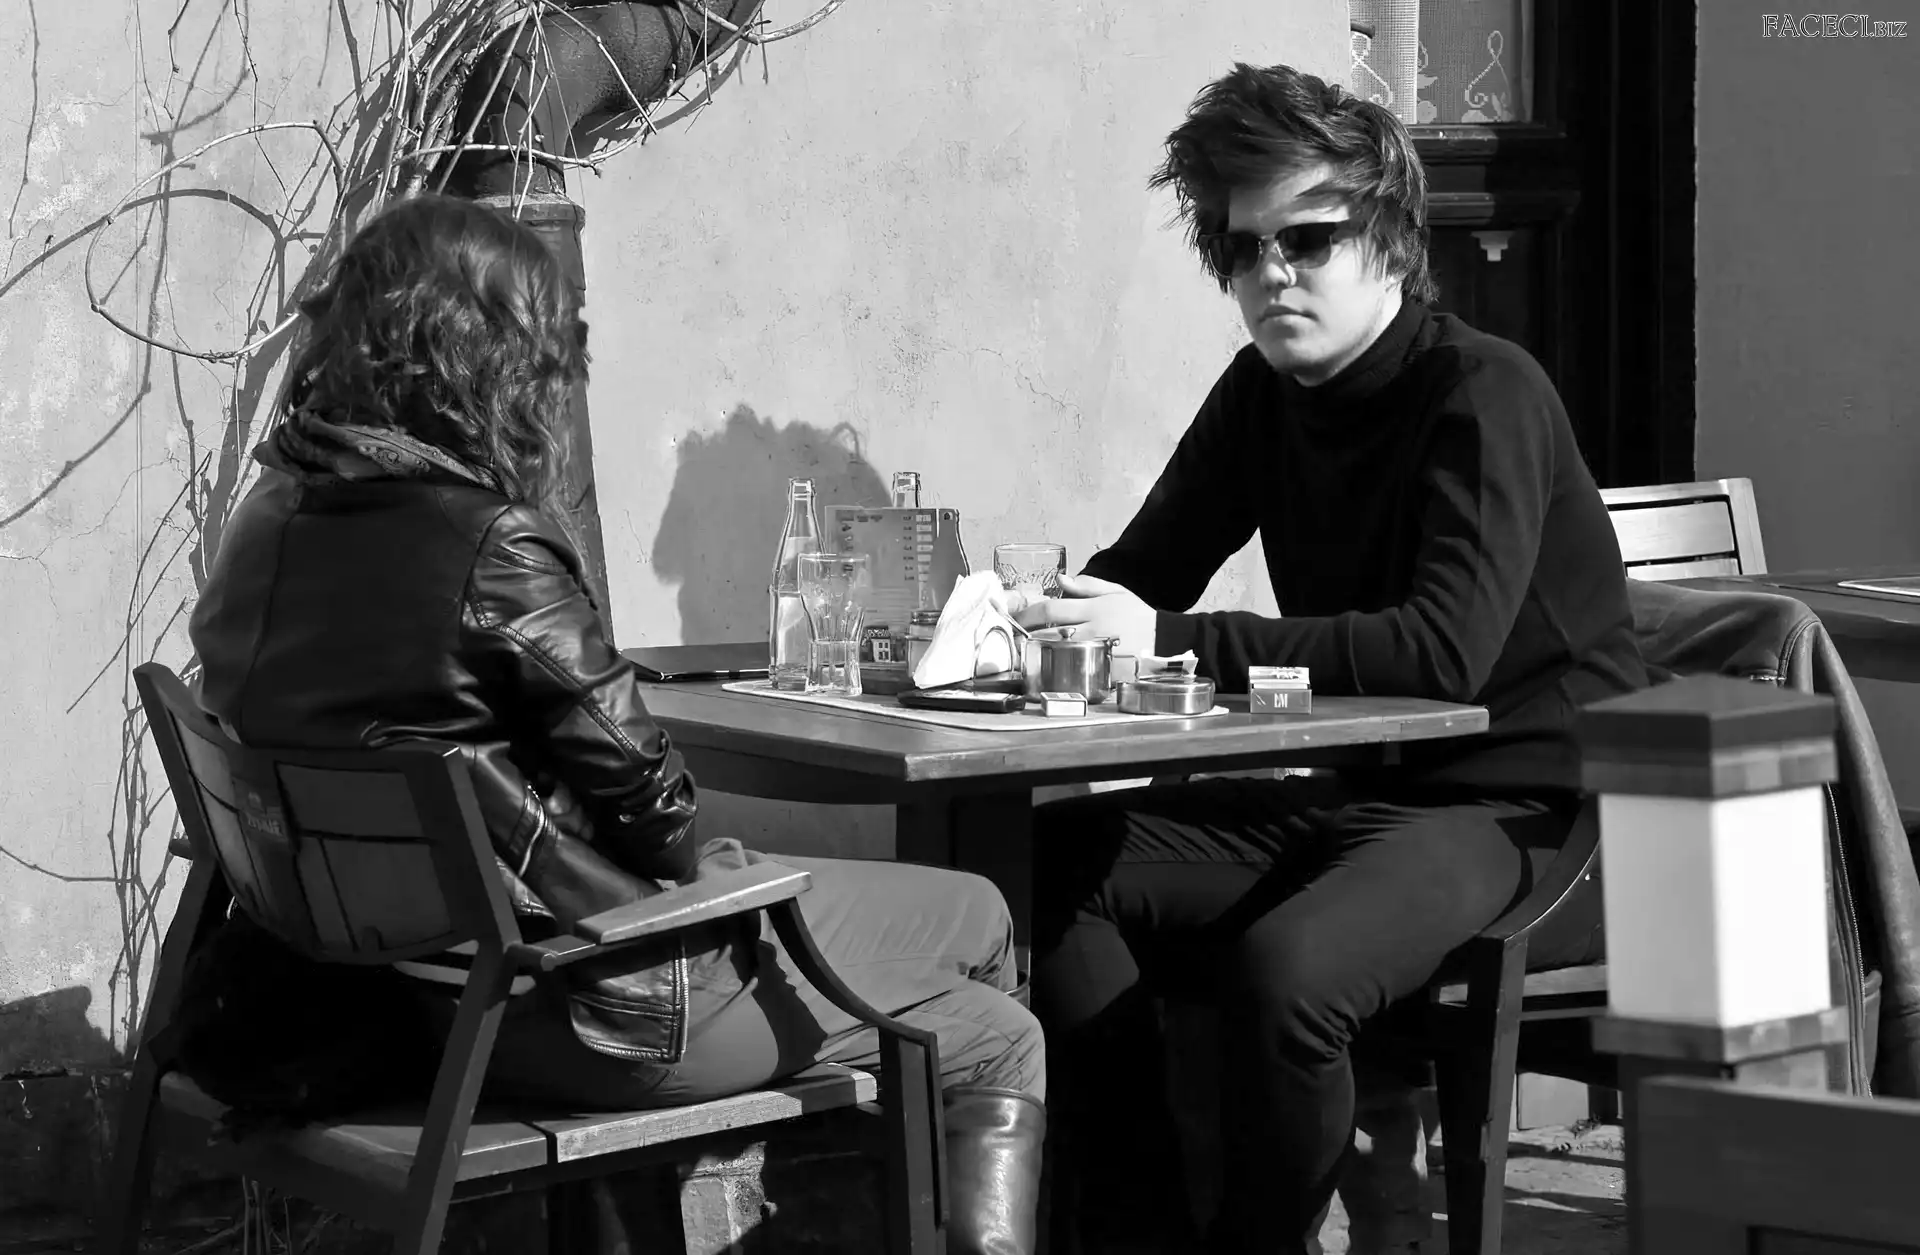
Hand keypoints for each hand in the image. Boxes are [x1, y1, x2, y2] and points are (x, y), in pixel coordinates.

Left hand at [1013, 574, 1157, 656]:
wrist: (1165, 637)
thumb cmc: (1138, 614)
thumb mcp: (1116, 591)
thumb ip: (1087, 585)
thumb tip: (1060, 580)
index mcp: (1093, 607)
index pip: (1052, 608)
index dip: (1028, 613)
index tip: (1014, 618)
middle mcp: (1093, 626)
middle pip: (1050, 631)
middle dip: (1027, 635)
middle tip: (1012, 639)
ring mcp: (1098, 648)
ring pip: (1060, 650)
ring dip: (1040, 652)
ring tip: (1025, 653)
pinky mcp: (1105, 666)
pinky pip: (1078, 668)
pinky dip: (1063, 668)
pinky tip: (1051, 668)